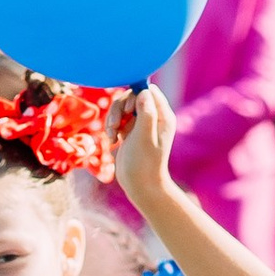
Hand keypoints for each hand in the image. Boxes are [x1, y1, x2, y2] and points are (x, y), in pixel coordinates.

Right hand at [112, 85, 175, 209]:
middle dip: (119, 107)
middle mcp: (154, 117)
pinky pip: (118, 118)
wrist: (140, 184)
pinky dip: (112, 126)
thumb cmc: (144, 163)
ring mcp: (141, 123)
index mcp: (163, 116)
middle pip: (132, 96)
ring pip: (122, 107)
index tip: (127, 110)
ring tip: (112, 134)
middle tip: (114, 123)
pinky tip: (112, 139)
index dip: (134, 95)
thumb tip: (144, 91)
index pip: (148, 91)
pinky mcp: (130, 131)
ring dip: (113, 117)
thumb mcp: (144, 137)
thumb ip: (146, 113)